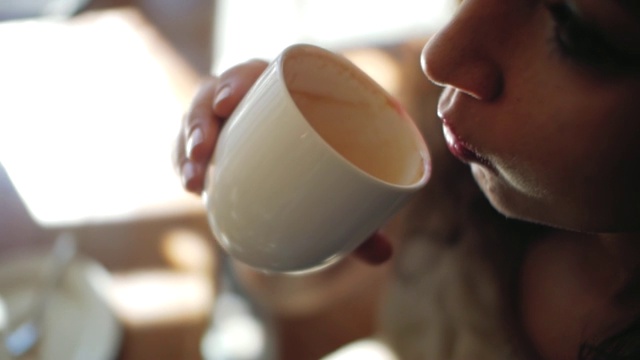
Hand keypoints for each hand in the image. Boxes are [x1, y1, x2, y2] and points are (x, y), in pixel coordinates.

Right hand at [173, 59, 392, 264]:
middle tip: (203, 152)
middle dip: (200, 120)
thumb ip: (360, 216)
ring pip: (195, 120)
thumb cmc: (327, 163)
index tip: (226, 103)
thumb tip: (383, 255)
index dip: (235, 82)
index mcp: (281, 91)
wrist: (304, 165)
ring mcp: (227, 120)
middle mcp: (249, 99)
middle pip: (213, 94)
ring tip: (191, 181)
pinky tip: (188, 183)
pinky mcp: (213, 142)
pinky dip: (182, 160)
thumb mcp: (341, 185)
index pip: (253, 73)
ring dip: (187, 146)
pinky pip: (187, 144)